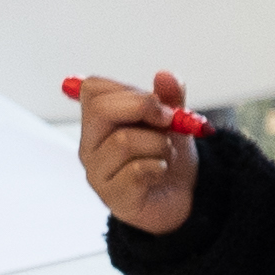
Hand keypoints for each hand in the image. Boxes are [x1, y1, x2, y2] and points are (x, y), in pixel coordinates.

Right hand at [73, 68, 199, 230]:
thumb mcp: (172, 121)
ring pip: (123, 141)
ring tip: (166, 154)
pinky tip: (160, 173)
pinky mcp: (114, 198)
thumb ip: (169, 98)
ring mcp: (98, 173)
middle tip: (168, 120)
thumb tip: (165, 75)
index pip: (92, 88)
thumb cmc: (167, 157)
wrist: (184, 199)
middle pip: (99, 109)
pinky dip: (158, 167)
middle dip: (141, 107)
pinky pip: (137, 171)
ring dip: (158, 144)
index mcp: (98, 122)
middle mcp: (90, 146)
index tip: (158, 102)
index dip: (128, 89)